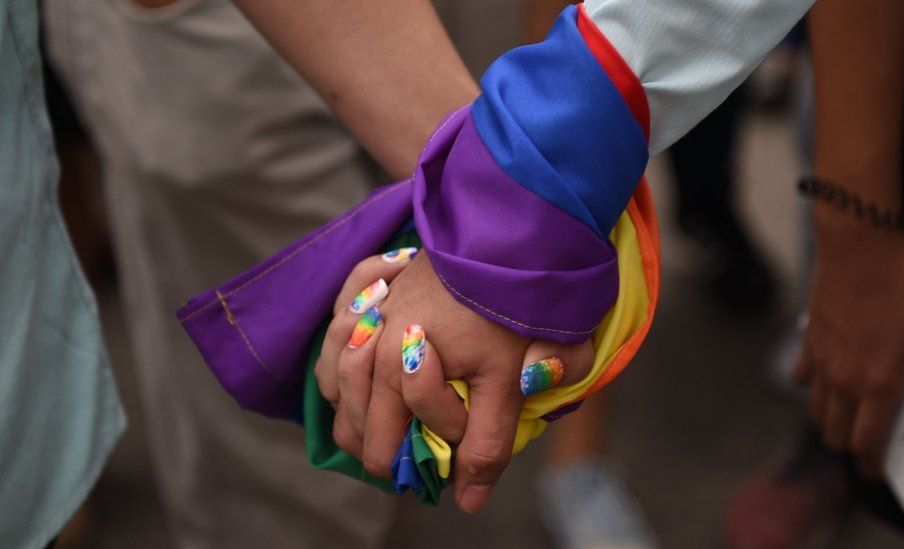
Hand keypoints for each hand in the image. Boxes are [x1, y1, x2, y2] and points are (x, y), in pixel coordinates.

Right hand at [316, 249, 592, 511]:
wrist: (501, 230)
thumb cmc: (508, 307)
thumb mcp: (507, 380)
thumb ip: (487, 444)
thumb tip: (467, 502)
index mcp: (398, 369)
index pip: (396, 440)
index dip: (434, 448)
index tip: (464, 437)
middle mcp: (368, 345)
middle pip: (355, 422)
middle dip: (382, 446)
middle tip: (408, 456)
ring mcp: (362, 318)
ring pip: (333, 384)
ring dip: (355, 412)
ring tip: (381, 428)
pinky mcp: (367, 295)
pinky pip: (332, 337)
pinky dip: (340, 355)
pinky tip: (361, 366)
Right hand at [795, 216, 903, 477]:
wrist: (859, 242)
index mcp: (881, 382)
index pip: (868, 444)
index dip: (873, 466)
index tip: (880, 472)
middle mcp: (844, 380)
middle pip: (835, 436)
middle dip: (852, 448)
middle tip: (870, 445)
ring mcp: (821, 362)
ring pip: (817, 413)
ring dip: (832, 423)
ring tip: (852, 417)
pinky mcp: (808, 343)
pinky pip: (803, 380)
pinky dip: (815, 388)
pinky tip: (831, 378)